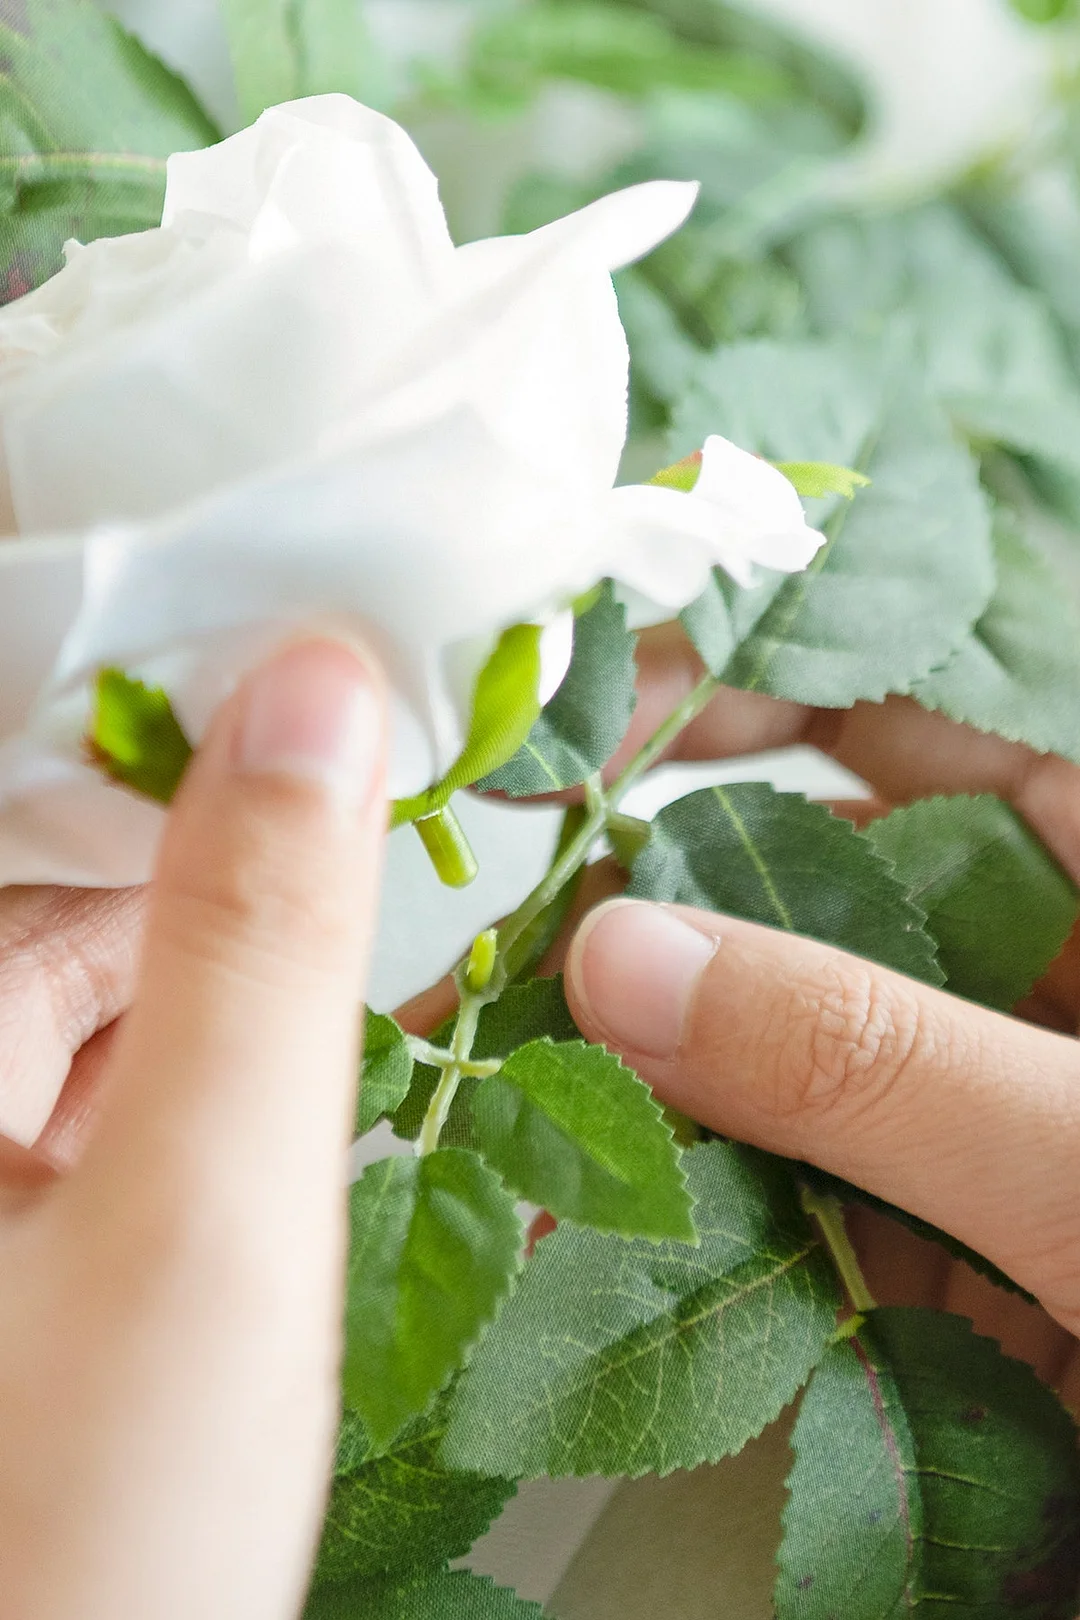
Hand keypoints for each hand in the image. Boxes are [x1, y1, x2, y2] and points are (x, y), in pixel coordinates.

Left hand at [0, 638, 386, 1619]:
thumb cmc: (72, 1548)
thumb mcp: (202, 1213)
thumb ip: (260, 941)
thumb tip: (313, 688)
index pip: (35, 781)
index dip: (194, 708)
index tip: (349, 662)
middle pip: (74, 884)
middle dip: (240, 852)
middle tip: (410, 799)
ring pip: (95, 989)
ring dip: (230, 966)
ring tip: (378, 937)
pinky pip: (94, 1085)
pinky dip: (195, 1065)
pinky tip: (283, 1088)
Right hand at [558, 623, 1079, 1407]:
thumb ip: (877, 1062)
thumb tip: (623, 958)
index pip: (920, 717)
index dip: (755, 685)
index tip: (590, 709)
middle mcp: (1069, 974)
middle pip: (833, 886)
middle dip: (667, 910)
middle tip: (512, 938)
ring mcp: (1017, 1114)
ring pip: (811, 1052)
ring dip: (672, 1080)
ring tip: (514, 1096)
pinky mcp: (987, 1247)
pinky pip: (832, 1192)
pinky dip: (724, 1209)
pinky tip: (610, 1220)